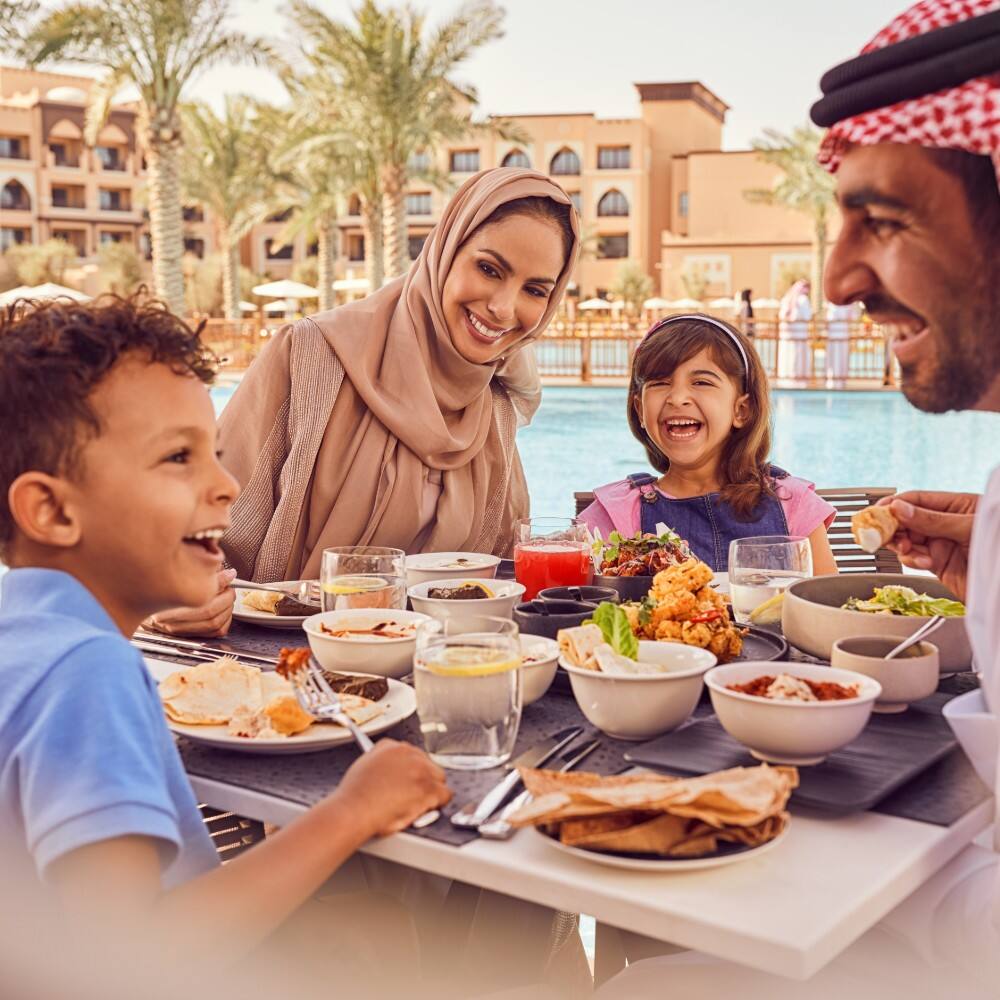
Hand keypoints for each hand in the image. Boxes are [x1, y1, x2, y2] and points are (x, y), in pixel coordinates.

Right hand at [144, 568, 236, 636]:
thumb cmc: (157, 583)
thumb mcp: (176, 570)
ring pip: (214, 624)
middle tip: (229, 587)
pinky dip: (225, 621)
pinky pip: (214, 633)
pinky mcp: (187, 635)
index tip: (229, 574)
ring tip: (227, 598)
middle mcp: (170, 619)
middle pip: (211, 612)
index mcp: (165, 600)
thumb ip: (201, 570)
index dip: (221, 583)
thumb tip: (227, 572)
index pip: (202, 595)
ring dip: (228, 610)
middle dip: (227, 598)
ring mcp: (178, 629)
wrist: (137, 599)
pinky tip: (224, 611)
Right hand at [333, 740, 451, 837]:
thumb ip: (381, 760)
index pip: (411, 754)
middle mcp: (408, 754)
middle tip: (413, 794)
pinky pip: (445, 794)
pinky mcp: (428, 788)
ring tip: (418, 802)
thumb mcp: (363, 765)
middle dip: (423, 779)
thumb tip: (391, 767)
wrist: (355, 810)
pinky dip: (439, 803)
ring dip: (431, 790)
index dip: (411, 771)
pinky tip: (427, 808)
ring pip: (439, 778)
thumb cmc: (355, 796)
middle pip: (428, 764)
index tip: (409, 779)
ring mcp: (420, 770)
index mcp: (391, 746)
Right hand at [877, 491, 978, 600]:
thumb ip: (933, 519)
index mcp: (955, 506)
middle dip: (893, 527)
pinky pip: (914, 558)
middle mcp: (945, 524)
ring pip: (906, 540)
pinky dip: (912, 560)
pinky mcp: (938, 564)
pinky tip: (923, 562)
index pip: (916, 500)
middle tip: (882, 534)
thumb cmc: (998, 544)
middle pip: (906, 520)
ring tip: (908, 550)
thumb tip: (900, 509)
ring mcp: (940, 544)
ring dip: (902, 546)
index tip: (878, 512)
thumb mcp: (968, 527)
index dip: (894, 504)